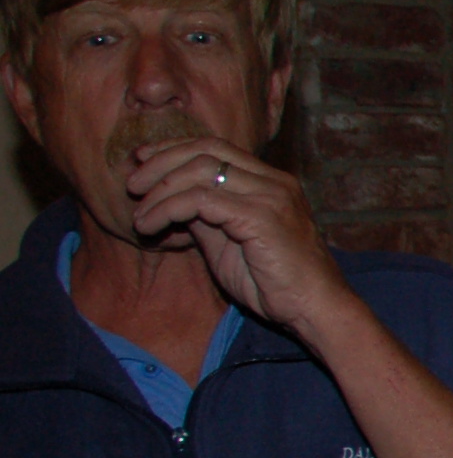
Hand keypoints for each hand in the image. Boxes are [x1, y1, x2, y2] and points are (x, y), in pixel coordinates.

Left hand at [122, 138, 347, 333]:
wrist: (314, 310)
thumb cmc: (276, 284)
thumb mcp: (230, 243)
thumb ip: (206, 217)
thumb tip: (170, 202)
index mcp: (270, 182)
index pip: (215, 147)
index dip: (173, 150)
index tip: (142, 162)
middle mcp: (274, 182)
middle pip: (205, 150)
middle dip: (160, 164)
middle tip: (133, 186)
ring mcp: (270, 197)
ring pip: (200, 171)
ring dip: (160, 190)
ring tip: (139, 216)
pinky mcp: (261, 218)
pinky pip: (201, 201)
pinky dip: (168, 210)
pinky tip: (153, 228)